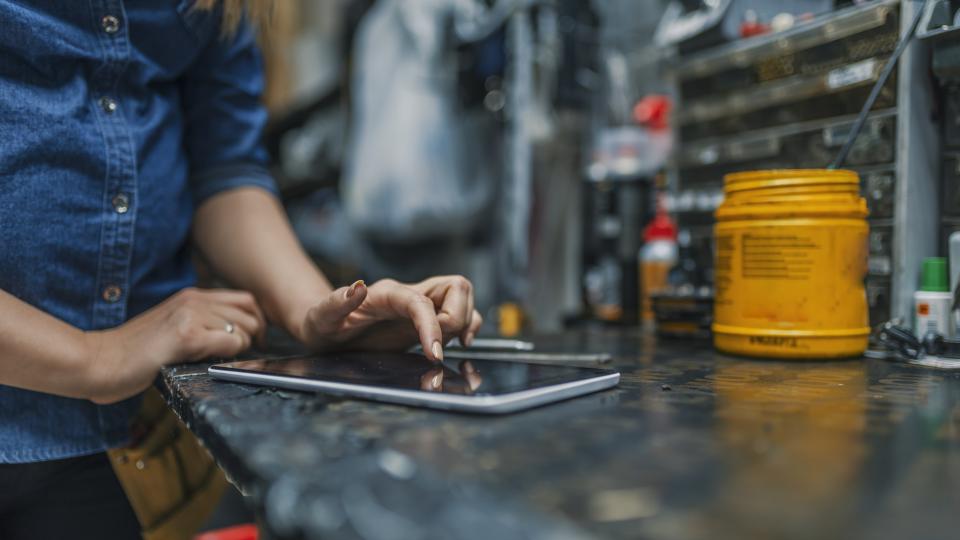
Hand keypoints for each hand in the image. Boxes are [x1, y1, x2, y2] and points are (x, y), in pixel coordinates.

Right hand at [83, 288, 265, 403]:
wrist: (99, 362)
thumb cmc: (133, 354)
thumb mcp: (173, 327)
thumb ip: (203, 324)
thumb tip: (240, 335)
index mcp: (192, 296)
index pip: (246, 300)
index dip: (256, 322)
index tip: (253, 342)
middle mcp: (194, 299)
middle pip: (251, 314)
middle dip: (252, 338)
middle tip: (237, 355)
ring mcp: (191, 314)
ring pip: (244, 330)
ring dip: (238, 349)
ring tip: (213, 358)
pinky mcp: (187, 335)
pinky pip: (231, 343)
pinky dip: (227, 355)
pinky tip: (204, 360)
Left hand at [297, 276, 483, 361]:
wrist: (325, 328)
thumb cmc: (322, 323)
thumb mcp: (322, 317)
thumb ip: (337, 303)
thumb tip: (356, 288)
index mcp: (386, 293)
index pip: (421, 302)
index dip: (433, 326)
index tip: (435, 354)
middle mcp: (408, 294)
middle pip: (455, 286)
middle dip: (456, 318)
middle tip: (439, 347)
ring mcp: (419, 305)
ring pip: (462, 295)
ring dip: (466, 319)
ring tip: (454, 344)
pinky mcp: (426, 318)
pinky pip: (460, 311)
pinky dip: (468, 324)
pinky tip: (460, 343)